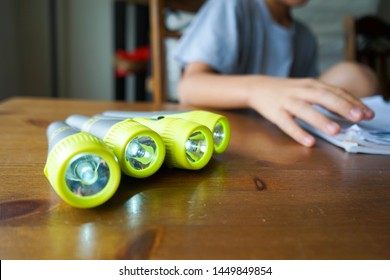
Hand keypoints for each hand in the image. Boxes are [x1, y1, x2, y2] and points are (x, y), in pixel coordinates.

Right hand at [247, 77, 374, 146]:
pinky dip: (298, 133)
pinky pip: (287, 124)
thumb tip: (350, 109)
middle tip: (359, 118)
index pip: (336, 91)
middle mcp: (301, 91)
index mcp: (312, 84)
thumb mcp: (307, 88)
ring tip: (336, 131)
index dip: (353, 101)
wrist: (257, 87)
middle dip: (342, 106)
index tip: (368, 113)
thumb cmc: (287, 91)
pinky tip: (309, 142)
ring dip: (321, 120)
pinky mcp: (275, 113)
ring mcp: (287, 102)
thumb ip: (325, 96)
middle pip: (323, 97)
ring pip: (305, 110)